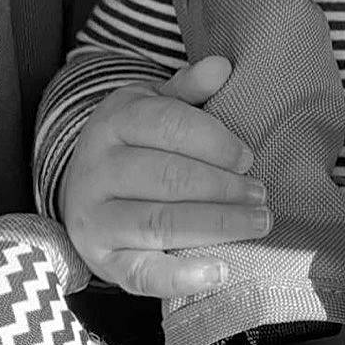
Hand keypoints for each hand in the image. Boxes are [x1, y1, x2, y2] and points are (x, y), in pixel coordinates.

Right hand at [60, 55, 270, 298]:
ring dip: (217, 225)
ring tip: (257, 223)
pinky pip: (142, 275)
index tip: (249, 158)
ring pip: (160, 223)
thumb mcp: (153, 106)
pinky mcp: (104, 261)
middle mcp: (97, 170)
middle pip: (168, 176)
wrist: (82, 191)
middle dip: (224, 187)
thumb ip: (188, 90)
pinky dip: (182, 277)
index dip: (215, 142)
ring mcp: (96, 219)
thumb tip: (222, 67)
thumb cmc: (135, 144)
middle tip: (262, 195)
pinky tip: (220, 271)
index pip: (167, 125)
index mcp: (114, 123)